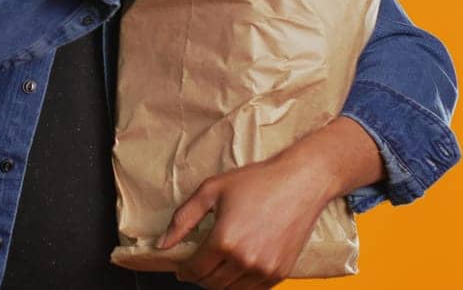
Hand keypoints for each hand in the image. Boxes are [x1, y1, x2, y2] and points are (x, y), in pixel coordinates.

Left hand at [158, 153, 336, 288]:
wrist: (299, 184)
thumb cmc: (255, 182)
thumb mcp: (210, 191)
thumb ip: (182, 220)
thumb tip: (162, 244)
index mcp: (224, 241)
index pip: (195, 270)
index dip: (184, 271)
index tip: (181, 268)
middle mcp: (245, 260)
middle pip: (212, 283)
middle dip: (199, 276)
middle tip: (197, 265)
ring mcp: (265, 269)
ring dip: (219, 282)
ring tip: (215, 266)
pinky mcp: (281, 272)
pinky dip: (241, 284)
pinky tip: (236, 269)